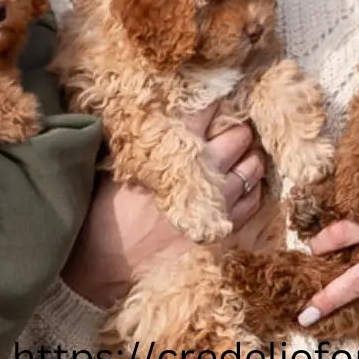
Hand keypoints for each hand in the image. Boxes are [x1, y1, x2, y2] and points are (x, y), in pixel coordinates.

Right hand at [62, 105, 267, 307]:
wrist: (105, 265)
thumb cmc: (105, 212)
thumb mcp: (121, 167)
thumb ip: (148, 144)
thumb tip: (165, 118)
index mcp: (173, 155)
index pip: (201, 116)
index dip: (211, 102)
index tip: (216, 92)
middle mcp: (201, 178)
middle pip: (236, 138)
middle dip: (236, 127)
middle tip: (233, 122)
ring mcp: (216, 206)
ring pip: (251, 169)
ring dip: (250, 155)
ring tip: (245, 150)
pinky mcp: (221, 232)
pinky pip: (252, 203)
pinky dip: (254, 189)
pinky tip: (247, 183)